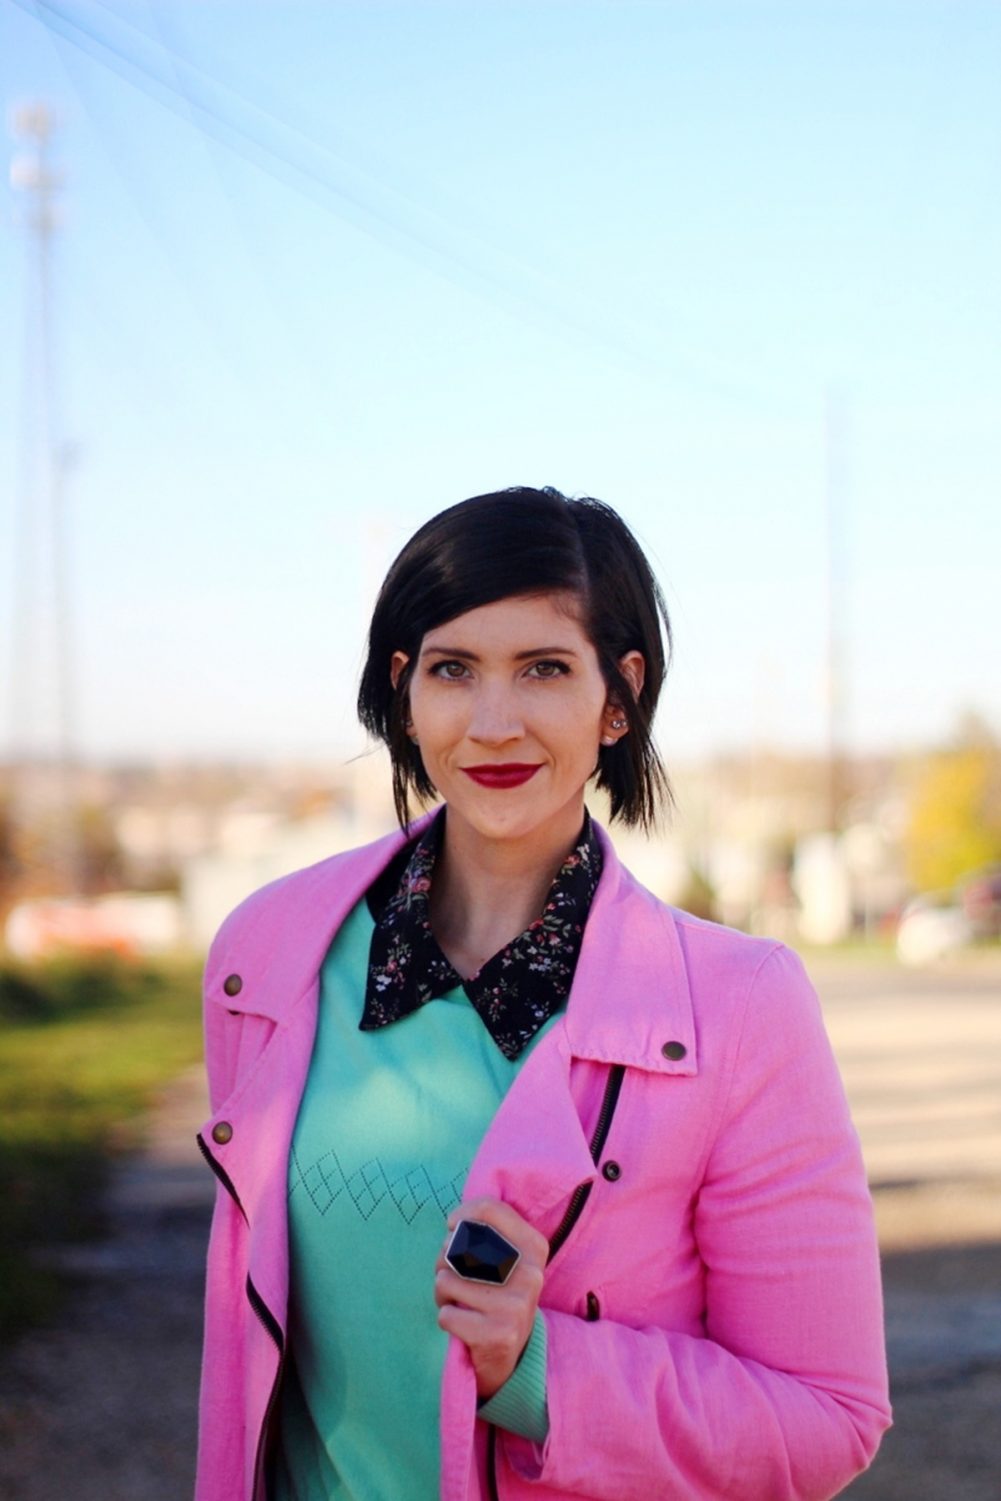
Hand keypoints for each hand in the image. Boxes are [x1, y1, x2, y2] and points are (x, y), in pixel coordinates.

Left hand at [435, 1196, 547, 1399]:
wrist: (514, 1356)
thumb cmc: (498, 1296)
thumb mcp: (506, 1261)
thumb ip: (486, 1235)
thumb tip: (454, 1225)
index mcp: (535, 1247)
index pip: (489, 1209)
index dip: (462, 1215)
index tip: (452, 1226)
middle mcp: (530, 1274)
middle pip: (458, 1246)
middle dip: (443, 1260)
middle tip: (454, 1276)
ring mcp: (514, 1306)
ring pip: (446, 1281)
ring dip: (442, 1293)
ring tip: (458, 1302)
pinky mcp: (496, 1334)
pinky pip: (446, 1314)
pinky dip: (446, 1318)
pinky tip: (462, 1324)